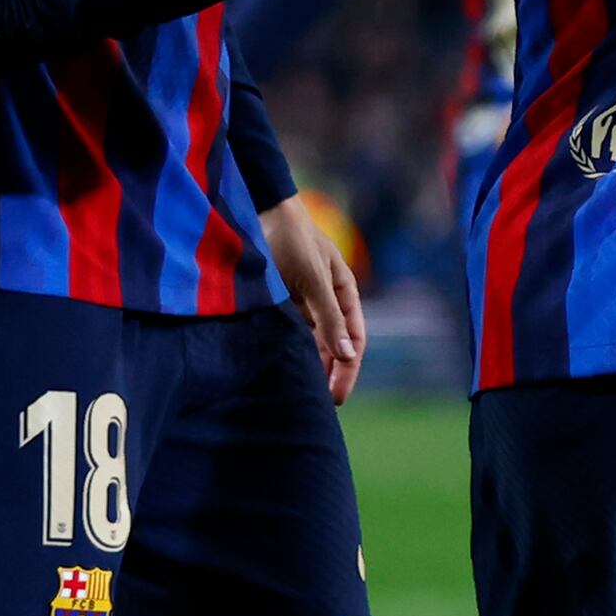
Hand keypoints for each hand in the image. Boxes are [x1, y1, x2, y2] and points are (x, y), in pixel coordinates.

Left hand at [262, 189, 366, 399]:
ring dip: (311, 365)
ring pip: (312, 342)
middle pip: (335, 345)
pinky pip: (290, 332)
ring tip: (303, 392)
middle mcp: (326, 300)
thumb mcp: (315, 279)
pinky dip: (290, 351)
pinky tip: (282, 369)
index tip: (337, 396)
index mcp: (344, 293)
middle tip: (320, 404)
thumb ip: (330, 317)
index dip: (348, 369)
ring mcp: (304, 301)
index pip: (354, 339)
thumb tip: (349, 355)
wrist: (261, 211)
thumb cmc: (294, 240)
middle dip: (331, 374)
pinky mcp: (282, 301)